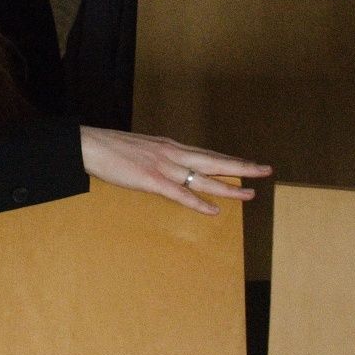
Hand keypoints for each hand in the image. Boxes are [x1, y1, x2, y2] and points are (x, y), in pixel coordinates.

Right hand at [79, 126, 271, 214]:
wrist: (88, 144)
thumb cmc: (108, 147)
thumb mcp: (139, 148)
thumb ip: (156, 157)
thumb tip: (165, 166)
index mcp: (169, 146)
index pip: (206, 154)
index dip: (228, 160)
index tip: (247, 163)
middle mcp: (172, 153)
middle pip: (214, 161)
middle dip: (242, 167)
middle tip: (265, 170)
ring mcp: (163, 166)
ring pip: (204, 178)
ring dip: (228, 187)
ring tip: (250, 194)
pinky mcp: (151, 179)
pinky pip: (180, 194)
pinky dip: (198, 202)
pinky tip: (213, 210)